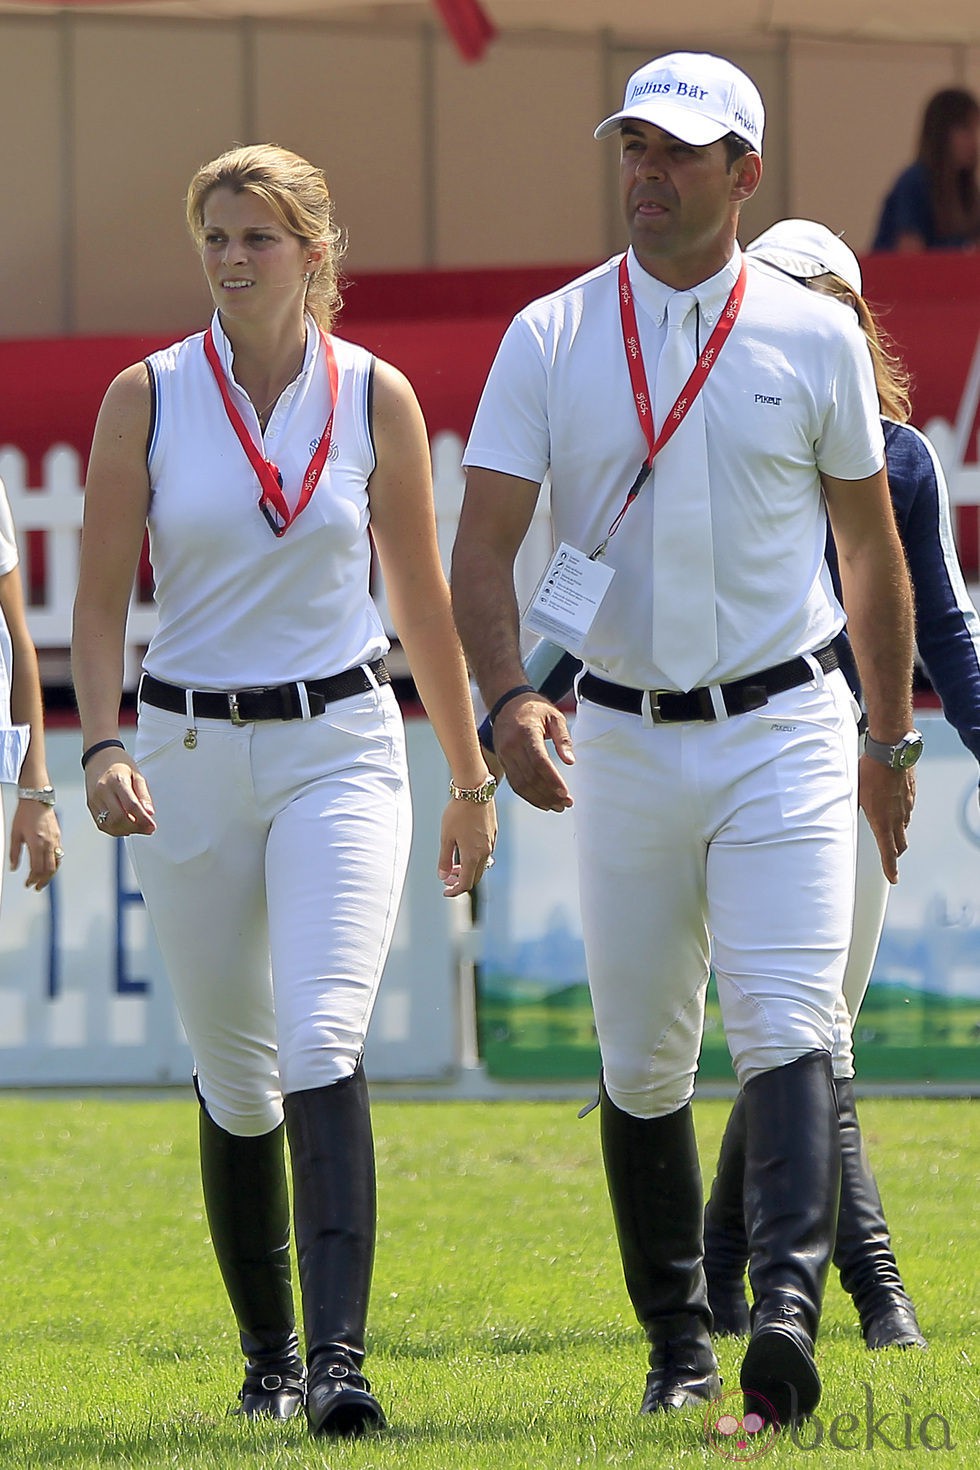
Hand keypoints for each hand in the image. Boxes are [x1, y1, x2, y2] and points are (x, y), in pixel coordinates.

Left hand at [9, 799, 62, 890]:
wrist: (37, 800)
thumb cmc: (25, 814)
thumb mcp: (15, 834)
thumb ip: (14, 853)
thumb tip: (13, 867)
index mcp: (37, 844)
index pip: (37, 869)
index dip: (32, 879)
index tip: (27, 884)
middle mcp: (48, 844)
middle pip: (49, 870)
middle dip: (43, 881)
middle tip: (36, 887)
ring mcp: (55, 840)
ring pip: (57, 864)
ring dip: (50, 875)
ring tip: (43, 881)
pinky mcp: (59, 837)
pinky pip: (59, 855)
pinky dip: (55, 864)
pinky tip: (50, 867)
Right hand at [85, 751, 156, 836]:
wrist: (98, 756)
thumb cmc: (119, 763)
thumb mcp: (137, 774)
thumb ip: (143, 794)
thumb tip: (149, 813)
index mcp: (117, 781)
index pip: (131, 806)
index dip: (143, 820)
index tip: (152, 826)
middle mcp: (103, 791)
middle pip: (119, 818)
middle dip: (135, 827)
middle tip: (146, 828)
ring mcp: (94, 800)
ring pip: (109, 824)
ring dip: (125, 830)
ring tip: (137, 827)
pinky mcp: (90, 805)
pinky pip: (102, 824)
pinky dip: (115, 829)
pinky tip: (125, 827)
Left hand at [438, 797, 496, 896]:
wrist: (475, 791)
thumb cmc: (458, 812)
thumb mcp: (446, 837)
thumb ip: (444, 859)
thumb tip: (443, 876)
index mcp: (473, 855)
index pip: (466, 883)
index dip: (455, 891)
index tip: (446, 891)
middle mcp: (485, 852)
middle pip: (475, 877)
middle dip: (460, 881)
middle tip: (447, 877)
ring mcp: (491, 843)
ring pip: (481, 865)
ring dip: (467, 869)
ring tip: (453, 863)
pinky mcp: (493, 834)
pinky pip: (485, 853)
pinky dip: (474, 858)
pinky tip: (463, 849)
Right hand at [492, 694, 573, 812]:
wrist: (507, 703)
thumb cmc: (535, 708)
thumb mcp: (555, 716)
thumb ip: (563, 739)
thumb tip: (570, 761)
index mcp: (526, 733)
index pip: (539, 762)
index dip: (552, 780)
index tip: (566, 793)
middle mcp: (512, 746)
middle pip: (530, 777)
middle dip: (549, 794)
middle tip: (567, 804)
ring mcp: (505, 755)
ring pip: (521, 784)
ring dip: (540, 799)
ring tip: (557, 807)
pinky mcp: (503, 761)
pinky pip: (515, 783)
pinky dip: (528, 796)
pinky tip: (543, 802)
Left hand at [858, 755, 914, 883]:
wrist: (892, 752)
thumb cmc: (869, 771)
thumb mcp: (852, 791)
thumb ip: (850, 807)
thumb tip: (839, 813)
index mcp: (882, 820)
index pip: (888, 852)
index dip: (890, 868)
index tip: (893, 878)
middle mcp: (897, 817)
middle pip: (900, 844)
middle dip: (895, 854)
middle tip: (891, 858)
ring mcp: (906, 806)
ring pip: (904, 826)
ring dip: (897, 833)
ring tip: (888, 830)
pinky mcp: (911, 795)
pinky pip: (907, 811)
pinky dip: (901, 815)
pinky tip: (893, 807)